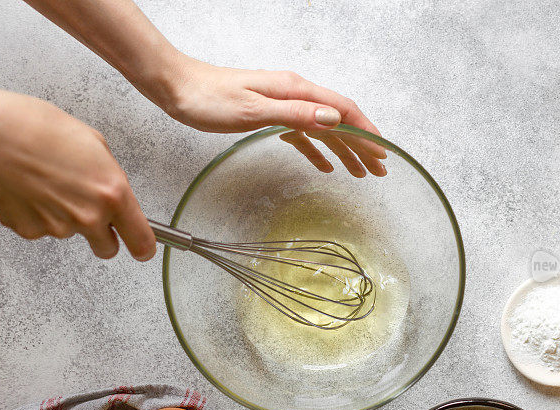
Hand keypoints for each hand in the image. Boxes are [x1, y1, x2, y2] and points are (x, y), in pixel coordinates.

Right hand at [0, 82, 155, 260]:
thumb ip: (110, 176)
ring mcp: (59, 227)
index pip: (141, 240)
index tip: (142, 250)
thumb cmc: (38, 130)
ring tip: (50, 184)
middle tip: (90, 213)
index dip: (143, 248)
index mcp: (113, 194)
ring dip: (66, 217)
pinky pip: (43, 229)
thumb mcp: (95, 144)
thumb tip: (113, 190)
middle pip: (107, 248)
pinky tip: (32, 190)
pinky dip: (39, 215)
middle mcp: (89, 216)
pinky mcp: (30, 231)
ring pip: (72, 234)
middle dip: (103, 236)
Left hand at [159, 56, 387, 176]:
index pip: (343, 112)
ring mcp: (283, 105)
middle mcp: (294, 95)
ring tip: (361, 172)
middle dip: (362, 145)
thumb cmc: (208, 98)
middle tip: (380, 169)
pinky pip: (302, 135)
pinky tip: (324, 165)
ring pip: (323, 130)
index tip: (383, 153)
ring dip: (344, 151)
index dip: (366, 133)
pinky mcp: (269, 116)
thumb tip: (334, 120)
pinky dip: (317, 151)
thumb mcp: (253, 111)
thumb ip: (295, 115)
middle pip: (339, 121)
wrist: (176, 87)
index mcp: (296, 90)